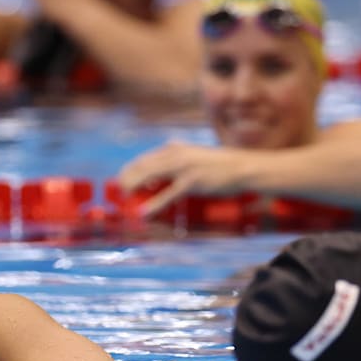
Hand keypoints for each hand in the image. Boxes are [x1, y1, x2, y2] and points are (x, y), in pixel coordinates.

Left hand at [118, 141, 245, 216]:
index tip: (121, 181)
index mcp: (174, 148)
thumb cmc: (218, 165)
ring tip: (125, 201)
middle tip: (119, 194)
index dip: (129, 171)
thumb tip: (156, 176)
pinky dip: (154, 205)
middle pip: (141, 167)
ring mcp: (183, 167)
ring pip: (149, 177)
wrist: (242, 167)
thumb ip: (175, 162)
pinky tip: (144, 212)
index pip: (143, 159)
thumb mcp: (193, 157)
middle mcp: (175, 154)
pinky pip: (167, 195)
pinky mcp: (191, 181)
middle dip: (126, 180)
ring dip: (134, 189)